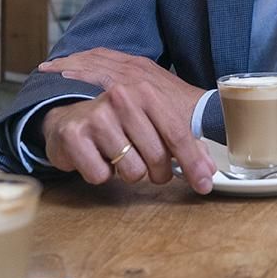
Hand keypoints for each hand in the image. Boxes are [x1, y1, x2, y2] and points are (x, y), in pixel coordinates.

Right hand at [38, 49, 214, 193]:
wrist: (68, 117)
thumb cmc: (117, 122)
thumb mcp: (152, 123)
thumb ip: (182, 143)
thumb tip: (208, 170)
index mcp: (145, 92)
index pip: (176, 134)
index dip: (193, 163)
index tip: (204, 185)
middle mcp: (121, 98)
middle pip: (157, 157)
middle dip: (158, 172)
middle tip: (147, 166)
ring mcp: (97, 116)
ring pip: (132, 171)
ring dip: (128, 172)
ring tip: (117, 156)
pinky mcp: (74, 135)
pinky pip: (101, 176)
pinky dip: (101, 174)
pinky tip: (96, 157)